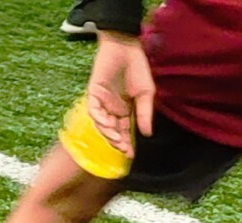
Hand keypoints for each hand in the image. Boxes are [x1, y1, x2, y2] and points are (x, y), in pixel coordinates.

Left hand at [87, 31, 154, 157]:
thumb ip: (145, 114)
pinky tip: (108, 125)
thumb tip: (148, 134)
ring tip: (117, 141)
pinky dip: (100, 119)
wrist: (126, 48)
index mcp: (125, 109)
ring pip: (102, 123)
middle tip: (124, 151)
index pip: (125, 130)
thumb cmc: (138, 68)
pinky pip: (94, 110)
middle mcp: (112, 108)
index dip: (127, 143)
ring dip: (108, 133)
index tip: (131, 155)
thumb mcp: (146, 94)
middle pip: (112, 130)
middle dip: (118, 142)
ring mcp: (102, 101)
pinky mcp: (93, 93)